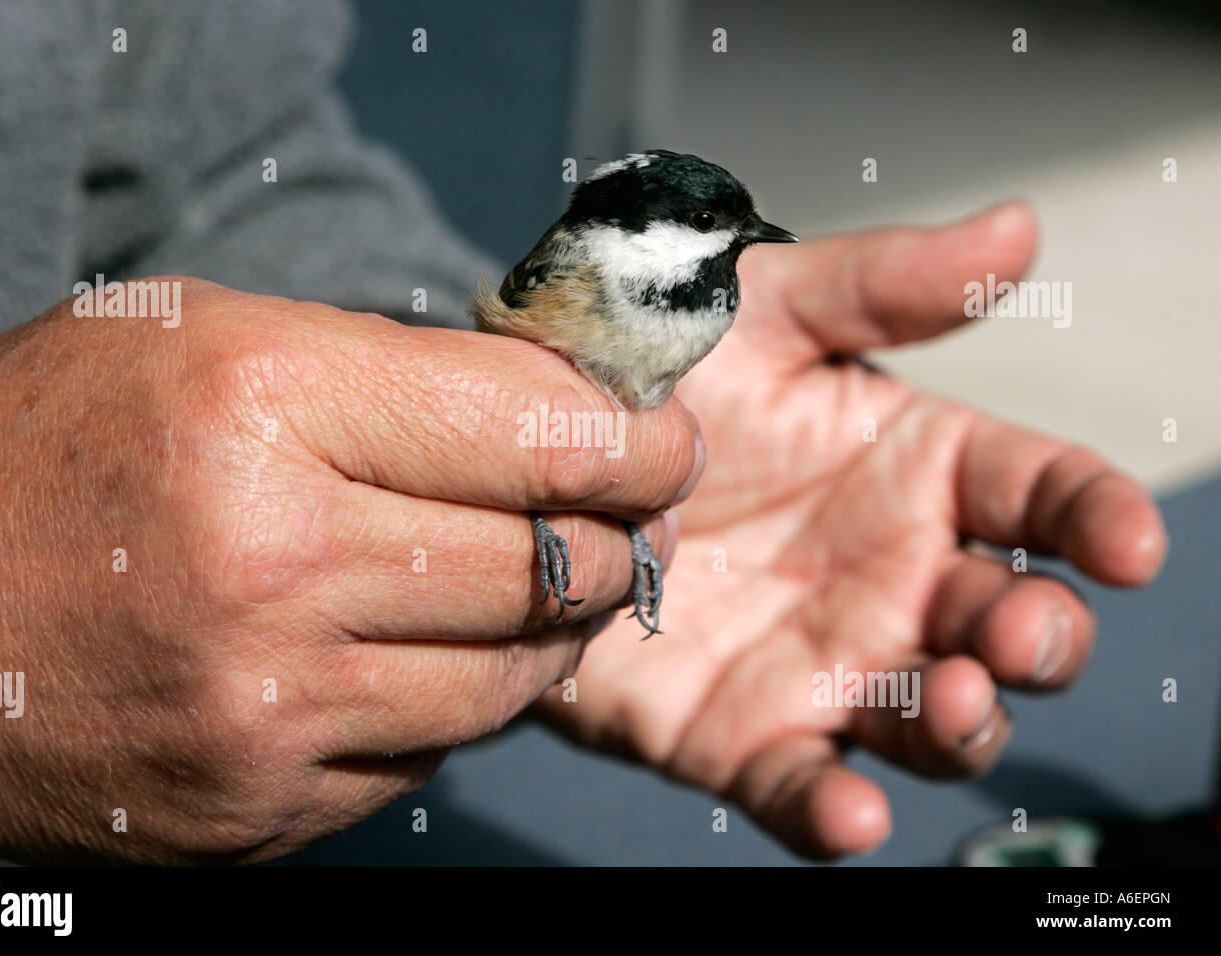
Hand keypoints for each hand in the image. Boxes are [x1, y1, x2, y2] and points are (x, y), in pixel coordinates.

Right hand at [0, 278, 699, 862]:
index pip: (535, 430)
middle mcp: (275, 569)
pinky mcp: (256, 806)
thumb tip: (555, 411)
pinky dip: (461, 698)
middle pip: (547, 561)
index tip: (664, 438)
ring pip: (510, 676)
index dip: (634, 435)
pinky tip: (442, 649)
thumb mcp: (208, 338)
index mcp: (265, 409)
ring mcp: (266, 710)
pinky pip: (429, 753)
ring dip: (559, 626)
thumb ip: (394, 372)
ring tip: (560, 579)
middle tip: (636, 511)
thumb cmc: (45, 446)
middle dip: (622, 533)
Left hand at [536, 204, 1166, 858]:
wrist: (538, 464)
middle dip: (1036, 637)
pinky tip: (849, 816)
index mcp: (919, 471)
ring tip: (953, 701)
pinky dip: (834, 813)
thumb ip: (882, 285)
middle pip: (1006, 623)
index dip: (1094, 518)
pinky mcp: (745, 734)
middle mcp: (894, 578)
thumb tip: (1017, 230)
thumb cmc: (660, 374)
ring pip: (932, 720)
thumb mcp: (762, 312)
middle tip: (1017, 631)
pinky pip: (804, 786)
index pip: (1039, 497)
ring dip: (962, 727)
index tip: (1129, 541)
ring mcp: (826, 664)